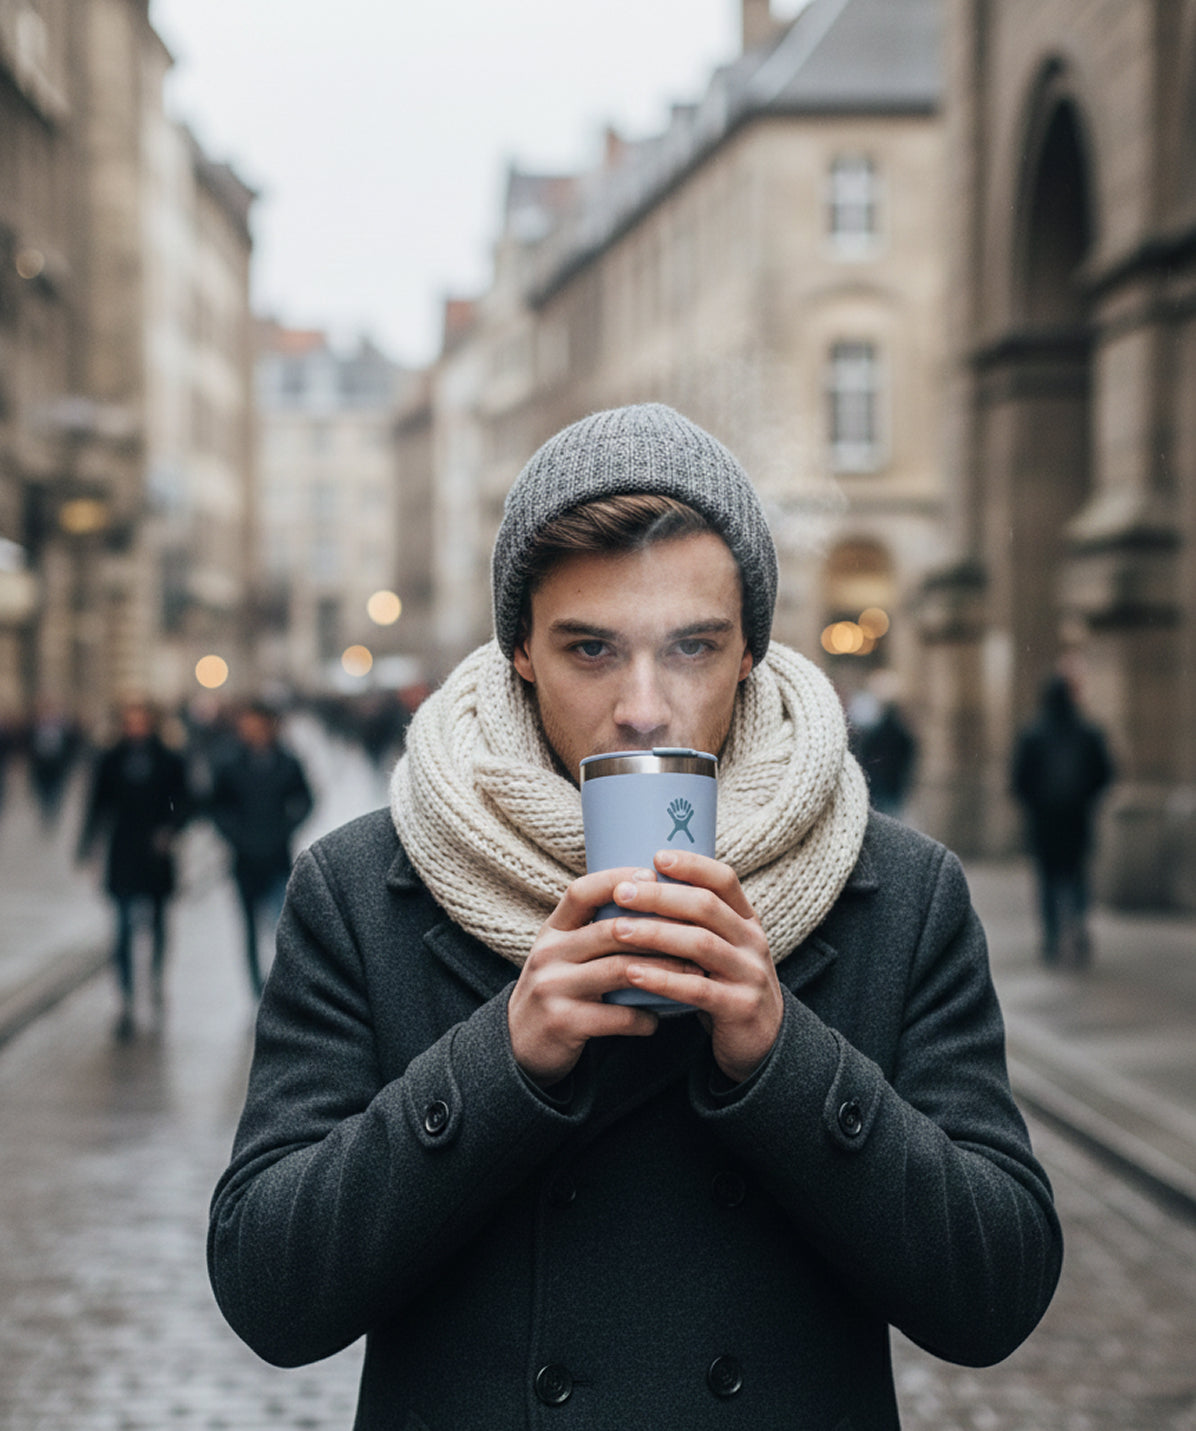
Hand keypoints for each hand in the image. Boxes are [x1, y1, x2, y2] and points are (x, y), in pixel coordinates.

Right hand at [508, 867, 703, 1087]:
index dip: (617, 879)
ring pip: (620, 971)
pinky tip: (659, 1018)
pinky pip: (616, 1016)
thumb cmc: (558, 990)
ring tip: (694, 974)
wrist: (520, 1045)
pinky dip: (644, 1017)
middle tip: (700, 933)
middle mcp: (549, 953)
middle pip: (611, 930)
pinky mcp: (564, 1023)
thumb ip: (595, 930)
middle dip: (660, 931)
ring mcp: (553, 988)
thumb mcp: (564, 953)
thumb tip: (652, 896)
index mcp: (552, 931)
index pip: (581, 891)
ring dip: (664, 972)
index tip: (653, 875)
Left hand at [609, 850, 781, 1083]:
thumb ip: (694, 923)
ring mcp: (750, 974)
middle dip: (660, 896)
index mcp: (747, 920)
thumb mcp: (720, 948)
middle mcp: (753, 941)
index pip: (724, 880)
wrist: (762, 1042)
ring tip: (617, 930)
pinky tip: (633, 973)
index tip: (655, 856)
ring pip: (700, 944)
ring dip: (655, 934)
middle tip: (621, 892)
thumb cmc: (724, 986)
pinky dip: (663, 979)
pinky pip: (698, 989)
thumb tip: (639, 885)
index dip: (691, 865)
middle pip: (706, 907)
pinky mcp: (740, 1007)